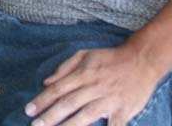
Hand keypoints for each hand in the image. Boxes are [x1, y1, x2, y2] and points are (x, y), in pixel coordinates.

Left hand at [24, 45, 163, 125]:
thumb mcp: (85, 55)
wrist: (142, 60)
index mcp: (84, 74)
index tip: (28, 110)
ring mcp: (108, 101)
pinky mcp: (123, 111)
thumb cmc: (111, 59)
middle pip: (68, 104)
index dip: (42, 100)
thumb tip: (47, 82)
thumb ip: (65, 68)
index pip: (58, 89)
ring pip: (85, 116)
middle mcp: (94, 88)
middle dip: (49, 116)